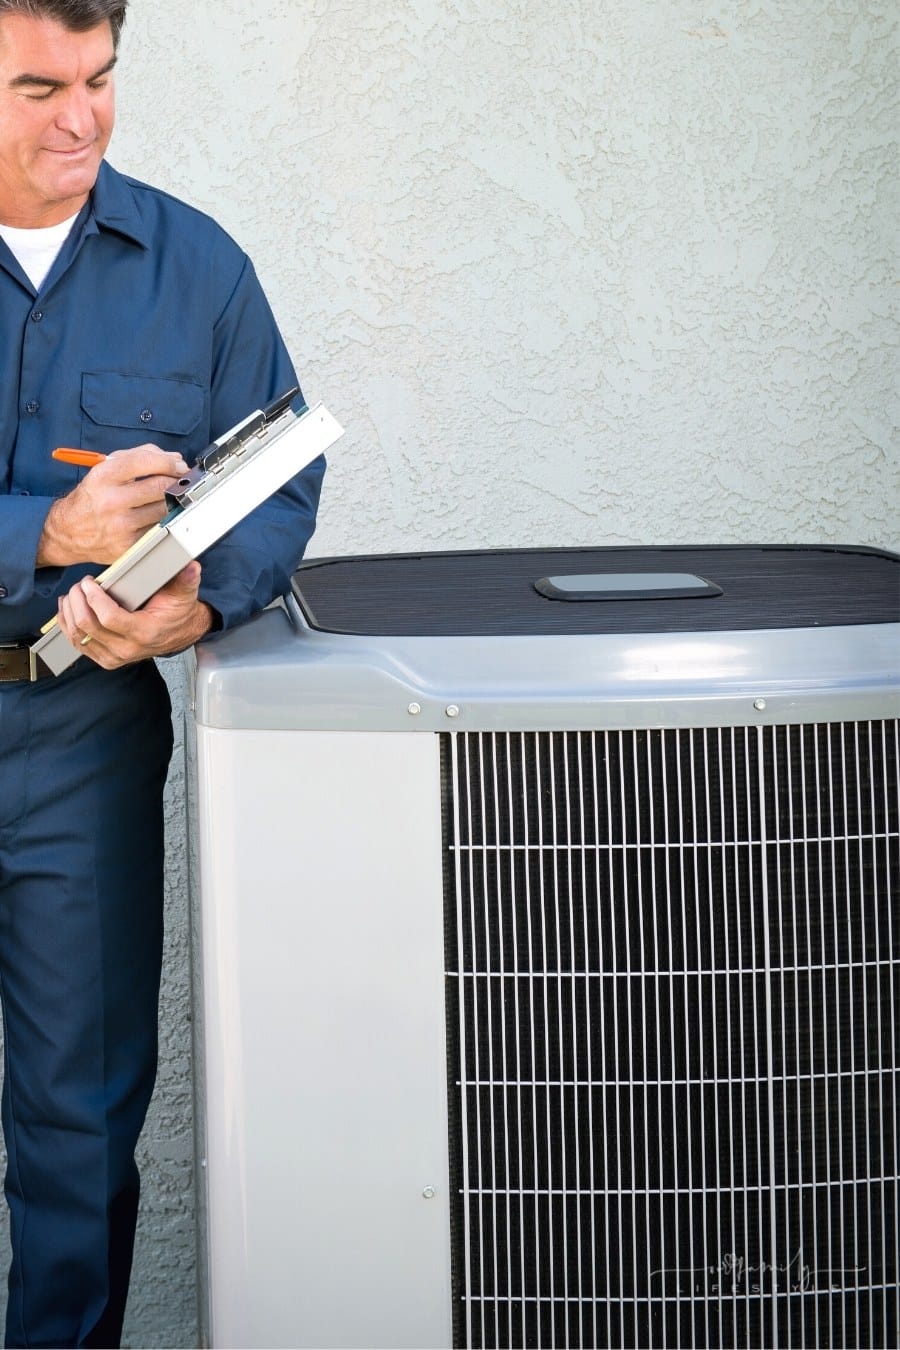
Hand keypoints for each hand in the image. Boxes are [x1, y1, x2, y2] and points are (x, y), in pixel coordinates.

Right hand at [38, 445, 189, 566]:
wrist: (68, 531)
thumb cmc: (92, 496)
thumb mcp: (106, 469)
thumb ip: (139, 457)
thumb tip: (174, 459)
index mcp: (104, 477)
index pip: (144, 463)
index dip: (168, 462)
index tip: (180, 465)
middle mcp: (111, 501)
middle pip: (160, 487)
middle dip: (176, 481)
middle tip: (181, 481)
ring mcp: (121, 526)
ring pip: (164, 509)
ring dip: (173, 501)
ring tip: (169, 497)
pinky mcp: (129, 545)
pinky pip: (158, 529)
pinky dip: (163, 520)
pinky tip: (158, 515)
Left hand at [56, 563, 214, 668]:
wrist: (180, 634)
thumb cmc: (177, 613)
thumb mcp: (184, 594)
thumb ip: (186, 580)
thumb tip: (191, 567)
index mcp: (145, 632)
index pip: (109, 618)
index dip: (93, 598)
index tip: (89, 582)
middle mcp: (128, 649)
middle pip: (88, 627)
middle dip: (78, 601)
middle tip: (80, 585)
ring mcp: (115, 657)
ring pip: (79, 637)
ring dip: (69, 613)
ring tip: (72, 595)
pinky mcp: (106, 659)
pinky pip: (78, 644)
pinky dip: (68, 626)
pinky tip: (68, 610)